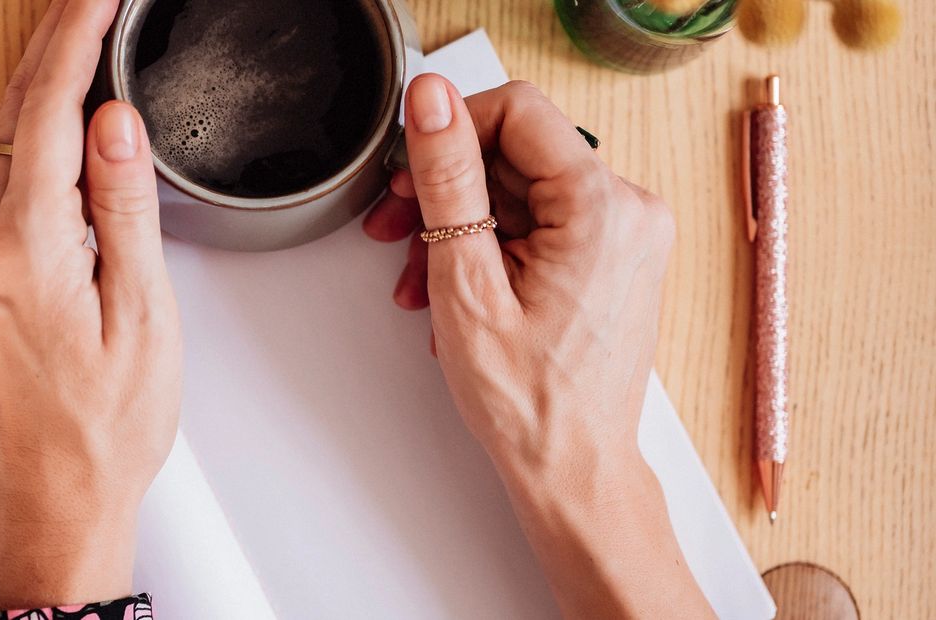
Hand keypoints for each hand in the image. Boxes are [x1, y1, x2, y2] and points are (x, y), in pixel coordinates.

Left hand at [0, 0, 179, 608]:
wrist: (55, 491)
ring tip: (82, 38)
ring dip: (38, 80)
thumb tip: (116, 125)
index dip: (75, 40)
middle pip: (11, 111)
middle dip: (54, 43)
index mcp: (25, 250)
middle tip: (94, 2)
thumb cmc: (106, 424)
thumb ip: (123, 211)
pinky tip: (54, 116)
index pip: (46, 112)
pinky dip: (26, 126)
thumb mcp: (142, 316)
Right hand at [365, 76, 712, 616]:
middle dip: (447, 190)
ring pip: (522, 190)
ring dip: (460, 225)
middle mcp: (630, 210)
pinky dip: (492, 246)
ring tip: (418, 278)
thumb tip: (433, 103)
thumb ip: (449, 181)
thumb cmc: (530, 402)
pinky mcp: (613, 256)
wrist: (573, 469)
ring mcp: (626, 234)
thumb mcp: (467, 283)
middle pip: (516, 152)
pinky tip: (454, 288)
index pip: (517, 111)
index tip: (410, 166)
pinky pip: (542, 222)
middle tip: (396, 228)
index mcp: (604, 207)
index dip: (451, 130)